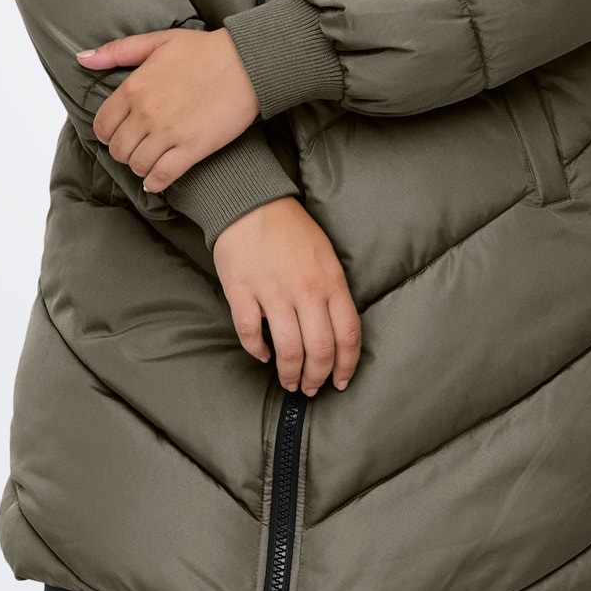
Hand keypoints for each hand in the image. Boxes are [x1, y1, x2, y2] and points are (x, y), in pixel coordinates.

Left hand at [75, 27, 259, 192]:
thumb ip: (117, 51)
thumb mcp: (158, 41)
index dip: (108, 133)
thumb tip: (83, 58)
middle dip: (124, 151)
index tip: (120, 133)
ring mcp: (168, 133)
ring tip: (150, 160)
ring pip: (137, 165)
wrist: (247, 62)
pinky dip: (155, 182)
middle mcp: (146, 113)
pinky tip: (157, 180)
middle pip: (118, 149)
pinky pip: (162, 176)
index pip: (103, 125)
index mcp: (134, 88)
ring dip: (141, 166)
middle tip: (137, 147)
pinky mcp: (191, 148)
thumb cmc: (205, 50)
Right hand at [214, 197, 362, 394]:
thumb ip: (332, 291)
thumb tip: (335, 331)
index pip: (348, 335)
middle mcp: (306, 291)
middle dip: (318, 377)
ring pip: (289, 350)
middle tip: (311, 388)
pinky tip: (263, 356)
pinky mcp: (243, 292)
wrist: (251, 202)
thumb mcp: (326, 256)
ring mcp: (273, 292)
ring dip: (290, 373)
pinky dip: (258, 351)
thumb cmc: (291, 229)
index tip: (341, 381)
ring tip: (289, 381)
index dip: (346, 365)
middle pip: (320, 350)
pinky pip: (252, 334)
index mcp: (331, 281)